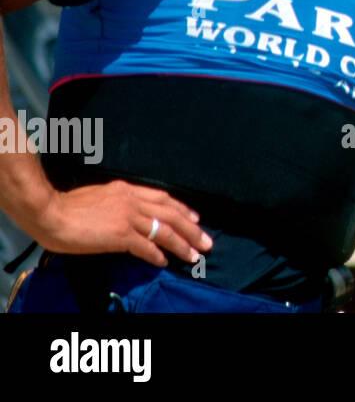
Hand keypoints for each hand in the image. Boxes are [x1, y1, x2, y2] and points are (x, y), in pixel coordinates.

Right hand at [36, 180, 212, 266]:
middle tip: (207, 241)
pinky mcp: (119, 234)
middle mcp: (132, 200)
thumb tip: (128, 213)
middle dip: (192, 229)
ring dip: (182, 244)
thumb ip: (118, 202)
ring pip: (164, 230)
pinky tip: (164, 262)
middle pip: (171, 214)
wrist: (50, 212)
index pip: (163, 198)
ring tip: (194, 255)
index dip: (182, 209)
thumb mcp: (100, 195)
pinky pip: (145, 246)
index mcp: (127, 189)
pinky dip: (157, 255)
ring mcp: (127, 217)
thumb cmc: (68, 206)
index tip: (196, 218)